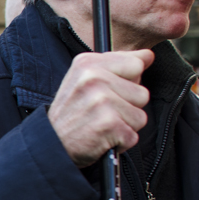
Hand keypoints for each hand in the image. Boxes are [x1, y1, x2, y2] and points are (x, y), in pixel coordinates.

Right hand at [48, 49, 153, 167]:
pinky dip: (120, 142)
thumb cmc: (71, 114)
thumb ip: (117, 65)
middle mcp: (93, 78)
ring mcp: (101, 101)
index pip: (136, 64)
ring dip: (124, 126)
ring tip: (101, 125)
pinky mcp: (109, 124)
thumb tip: (148, 55)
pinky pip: (134, 135)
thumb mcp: (84, 80)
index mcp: (87, 63)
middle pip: (142, 93)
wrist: (50, 144)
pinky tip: (101, 138)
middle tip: (100, 113)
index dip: (127, 83)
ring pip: (140, 116)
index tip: (106, 92)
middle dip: (127, 108)